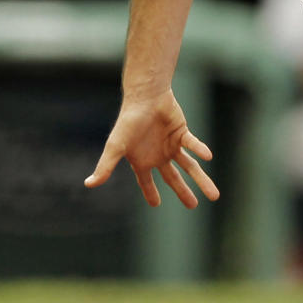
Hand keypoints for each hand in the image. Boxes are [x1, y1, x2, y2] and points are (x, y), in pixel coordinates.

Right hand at [85, 89, 219, 208]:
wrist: (144, 97)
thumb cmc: (128, 121)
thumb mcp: (115, 146)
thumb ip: (105, 166)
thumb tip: (88, 184)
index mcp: (142, 160)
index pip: (146, 181)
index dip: (151, 192)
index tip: (156, 203)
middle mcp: (159, 155)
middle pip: (174, 178)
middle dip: (183, 192)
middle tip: (193, 206)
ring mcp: (172, 144)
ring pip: (189, 166)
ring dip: (201, 179)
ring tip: (214, 195)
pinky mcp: (182, 133)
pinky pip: (193, 144)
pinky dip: (200, 150)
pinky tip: (208, 157)